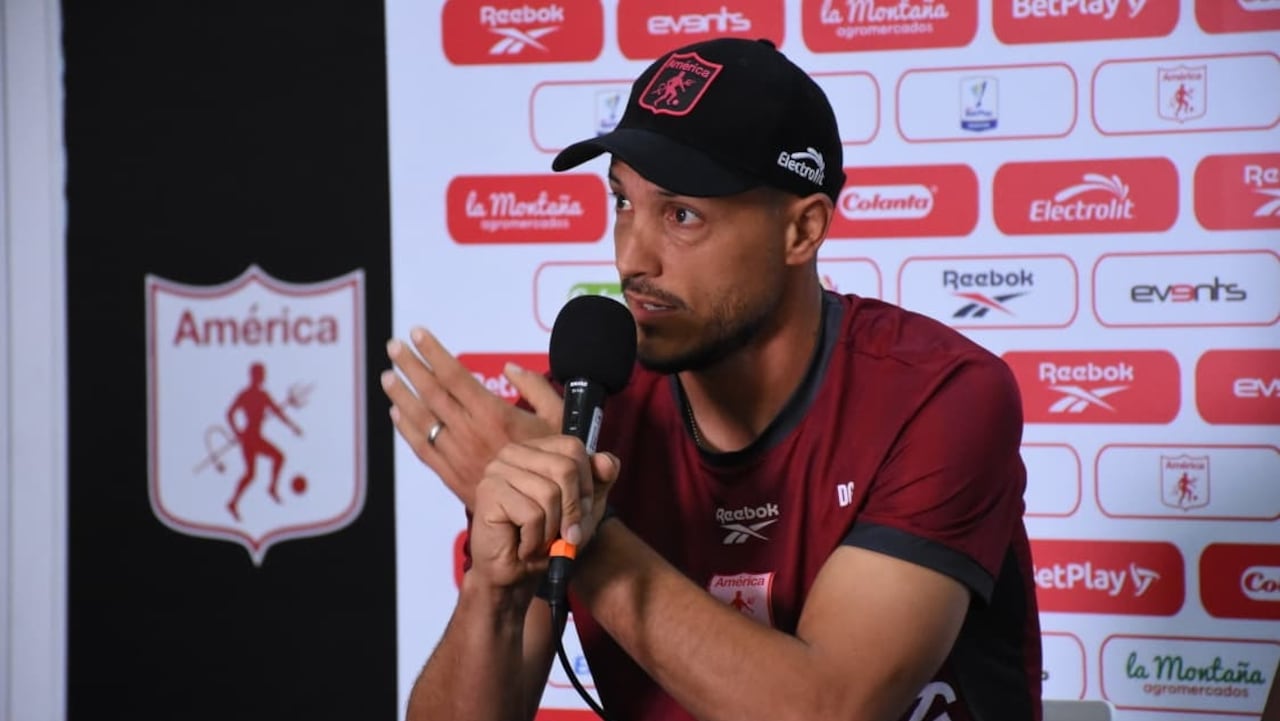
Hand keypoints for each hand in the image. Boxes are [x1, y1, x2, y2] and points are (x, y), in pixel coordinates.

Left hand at [382, 327, 561, 508]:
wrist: (539, 514)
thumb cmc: (551, 465)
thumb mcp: (558, 420)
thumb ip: (536, 389)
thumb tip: (510, 368)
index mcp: (494, 414)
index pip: (454, 375)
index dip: (433, 352)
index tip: (417, 333)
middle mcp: (470, 432)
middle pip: (431, 392)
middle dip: (410, 366)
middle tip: (394, 346)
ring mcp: (457, 454)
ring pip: (421, 419)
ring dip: (402, 394)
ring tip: (388, 375)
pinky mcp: (450, 474)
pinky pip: (422, 448)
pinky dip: (407, 428)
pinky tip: (397, 413)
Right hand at [469, 435, 620, 589]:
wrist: (517, 574)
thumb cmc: (548, 536)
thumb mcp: (586, 506)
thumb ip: (601, 480)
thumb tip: (608, 463)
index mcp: (535, 448)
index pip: (572, 447)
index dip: (586, 482)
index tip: (583, 510)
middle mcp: (513, 452)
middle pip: (565, 468)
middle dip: (573, 509)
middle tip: (565, 533)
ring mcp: (497, 471)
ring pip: (549, 494)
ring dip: (552, 529)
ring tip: (541, 541)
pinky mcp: (489, 494)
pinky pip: (532, 515)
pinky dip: (536, 540)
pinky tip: (524, 547)